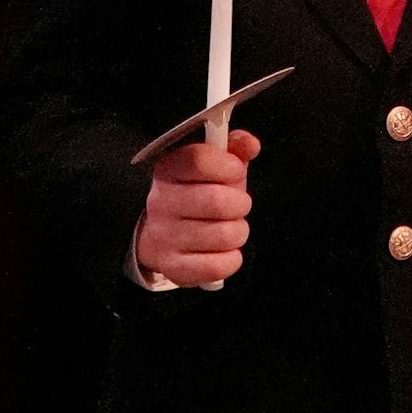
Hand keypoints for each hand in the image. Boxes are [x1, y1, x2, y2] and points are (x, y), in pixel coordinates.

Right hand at [137, 129, 260, 286]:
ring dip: (239, 232)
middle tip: (238, 205)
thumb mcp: (215, 164)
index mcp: (169, 169)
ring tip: (231, 227)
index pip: (200, 160)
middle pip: (217, 201)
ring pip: (224, 235)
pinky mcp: (172, 267)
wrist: (163, 233)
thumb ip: (235, 148)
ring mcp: (164, 236)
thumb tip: (251, 144)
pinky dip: (231, 259)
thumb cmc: (198, 192)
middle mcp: (160, 202)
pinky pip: (217, 267)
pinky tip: (225, 250)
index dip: (229, 166)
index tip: (236, 172)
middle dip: (240, 204)